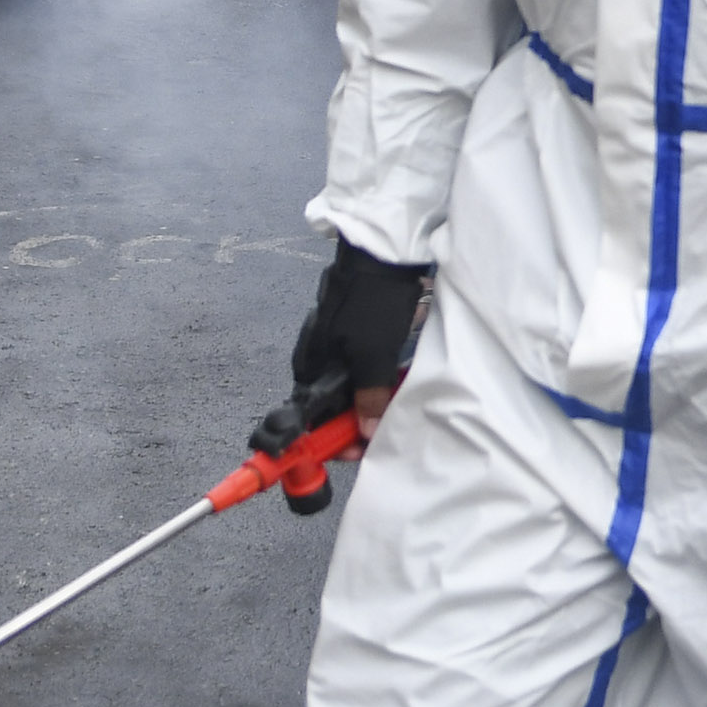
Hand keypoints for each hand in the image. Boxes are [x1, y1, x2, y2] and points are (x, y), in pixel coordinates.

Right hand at [292, 241, 426, 439]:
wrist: (383, 254)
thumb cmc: (372, 304)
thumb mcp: (372, 355)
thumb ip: (367, 395)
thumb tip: (364, 432)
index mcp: (311, 365)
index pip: (312, 416)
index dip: (330, 437)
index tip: (353, 451)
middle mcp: (318, 357)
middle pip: (334, 403)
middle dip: (355, 421)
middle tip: (378, 431)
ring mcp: (336, 343)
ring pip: (351, 385)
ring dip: (370, 399)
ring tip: (391, 408)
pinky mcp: (355, 331)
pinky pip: (364, 366)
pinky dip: (378, 378)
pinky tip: (395, 380)